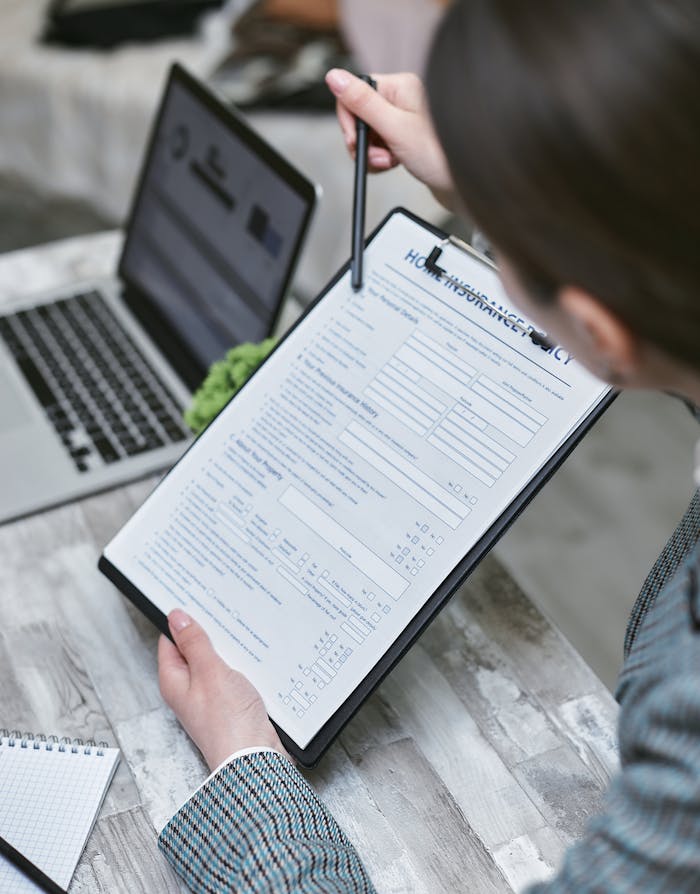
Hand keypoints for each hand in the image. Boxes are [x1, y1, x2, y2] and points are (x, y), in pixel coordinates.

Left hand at [158, 609, 285, 769]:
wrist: (254, 758)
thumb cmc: (228, 722)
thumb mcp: (209, 672)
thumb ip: (194, 643)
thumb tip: (177, 618)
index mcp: (174, 681)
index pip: (170, 641)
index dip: (181, 621)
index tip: (195, 602)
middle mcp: (189, 691)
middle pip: (194, 651)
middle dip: (208, 633)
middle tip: (222, 612)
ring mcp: (210, 699)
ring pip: (216, 663)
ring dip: (228, 650)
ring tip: (241, 634)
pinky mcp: (230, 705)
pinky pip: (233, 677)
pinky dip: (241, 665)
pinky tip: (253, 658)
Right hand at [325, 68, 454, 208]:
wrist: (460, 185)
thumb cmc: (438, 156)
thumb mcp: (394, 128)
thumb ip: (362, 102)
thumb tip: (334, 76)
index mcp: (400, 86)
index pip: (355, 92)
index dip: (350, 120)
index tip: (355, 141)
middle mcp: (402, 98)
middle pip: (360, 115)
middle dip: (362, 141)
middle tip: (378, 156)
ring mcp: (403, 119)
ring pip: (367, 133)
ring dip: (372, 153)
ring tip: (390, 162)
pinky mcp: (404, 137)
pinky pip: (378, 145)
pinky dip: (379, 158)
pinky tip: (393, 164)